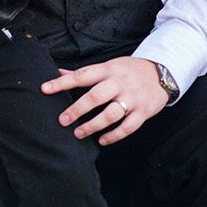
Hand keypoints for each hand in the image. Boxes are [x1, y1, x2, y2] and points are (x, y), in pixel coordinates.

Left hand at [44, 56, 169, 145]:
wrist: (162, 73)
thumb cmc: (129, 70)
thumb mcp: (109, 65)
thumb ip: (85, 72)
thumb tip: (58, 71)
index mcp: (109, 70)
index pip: (82, 75)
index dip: (62, 82)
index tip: (45, 89)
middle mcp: (120, 83)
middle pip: (96, 96)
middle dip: (77, 109)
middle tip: (62, 120)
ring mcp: (133, 98)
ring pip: (111, 114)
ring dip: (93, 126)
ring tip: (78, 133)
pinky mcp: (143, 112)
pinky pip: (128, 127)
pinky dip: (114, 136)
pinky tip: (102, 140)